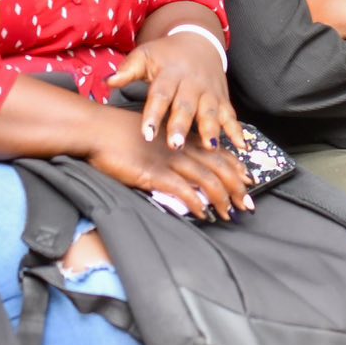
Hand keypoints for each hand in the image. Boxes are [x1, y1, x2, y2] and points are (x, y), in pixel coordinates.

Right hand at [86, 108, 252, 220]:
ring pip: (207, 180)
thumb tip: (185, 166)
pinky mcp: (154, 173)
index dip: (237, 168)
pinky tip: (204, 214)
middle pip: (220, 167)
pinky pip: (183, 190)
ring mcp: (169, 161)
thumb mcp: (154, 137)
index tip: (249, 180)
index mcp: (183, 139)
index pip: (219, 153)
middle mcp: (181, 148)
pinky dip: (197, 203)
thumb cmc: (121, 134)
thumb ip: (172, 149)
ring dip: (222, 199)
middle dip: (237, 188)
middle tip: (247, 204)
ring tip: (229, 214)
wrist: (96, 130)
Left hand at [107, 30, 244, 152]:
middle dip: (182, 126)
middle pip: (186, 106)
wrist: (198, 42)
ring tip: (210, 147)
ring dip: (211, 129)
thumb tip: (108, 82)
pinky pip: (231, 115)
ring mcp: (209, 92)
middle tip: (175, 145)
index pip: (160, 95)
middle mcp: (192, 83)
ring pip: (210, 112)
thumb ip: (127, 70)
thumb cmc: (165, 55)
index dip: (153, 115)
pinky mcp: (222, 99)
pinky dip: (237, 130)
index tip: (146, 134)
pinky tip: (242, 145)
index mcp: (170, 74)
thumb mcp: (144, 56)